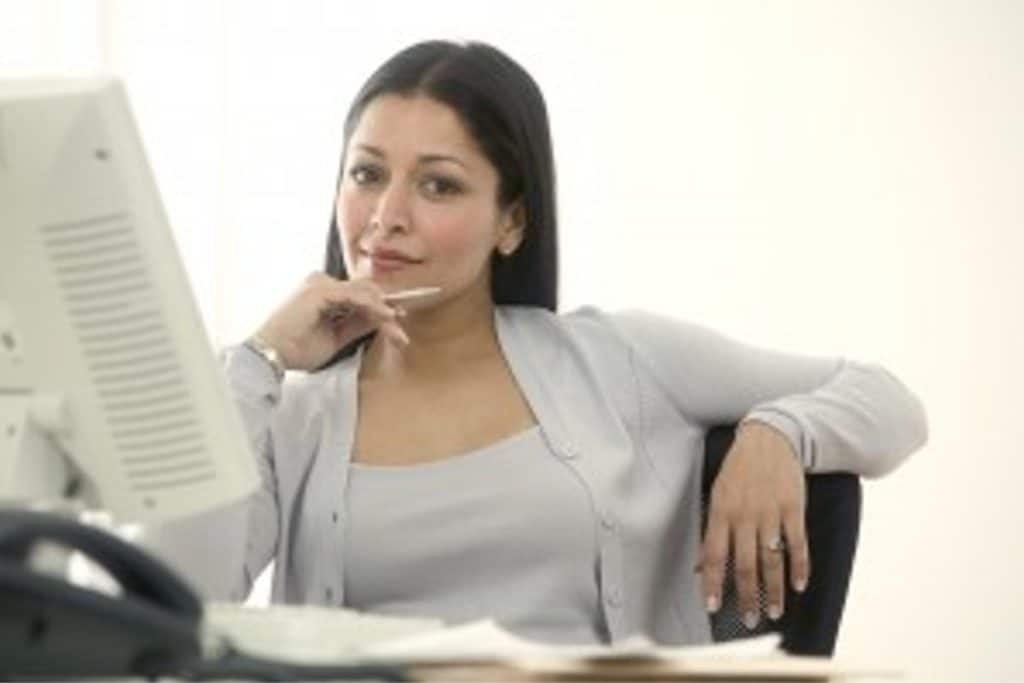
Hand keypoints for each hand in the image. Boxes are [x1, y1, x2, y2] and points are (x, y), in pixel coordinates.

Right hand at [253, 273, 408, 370]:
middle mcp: (322, 283)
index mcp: (324, 292)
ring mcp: (320, 284)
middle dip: (386, 311)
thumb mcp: (337, 336)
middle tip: (401, 331)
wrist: (271, 354)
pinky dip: (372, 306)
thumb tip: (382, 318)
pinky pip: (354, 295)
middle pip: (365, 291)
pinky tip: (385, 317)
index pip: (360, 295)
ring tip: (396, 328)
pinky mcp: (320, 291)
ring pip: (363, 292)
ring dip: (382, 311)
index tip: (398, 324)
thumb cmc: (297, 348)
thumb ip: (358, 324)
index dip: (381, 309)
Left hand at [700, 420, 809, 628]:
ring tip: (774, 611)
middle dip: (746, 596)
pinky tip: (799, 584)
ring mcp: (770, 513)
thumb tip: (699, 565)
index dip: (712, 583)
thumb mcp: (717, 494)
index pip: (713, 555)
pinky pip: (798, 544)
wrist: (769, 439)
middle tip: (750, 619)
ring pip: (771, 560)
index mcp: (721, 512)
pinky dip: (800, 566)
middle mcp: (744, 515)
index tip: (713, 606)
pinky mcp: (793, 509)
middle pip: (744, 564)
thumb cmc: (739, 469)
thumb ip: (711, 531)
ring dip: (773, 589)